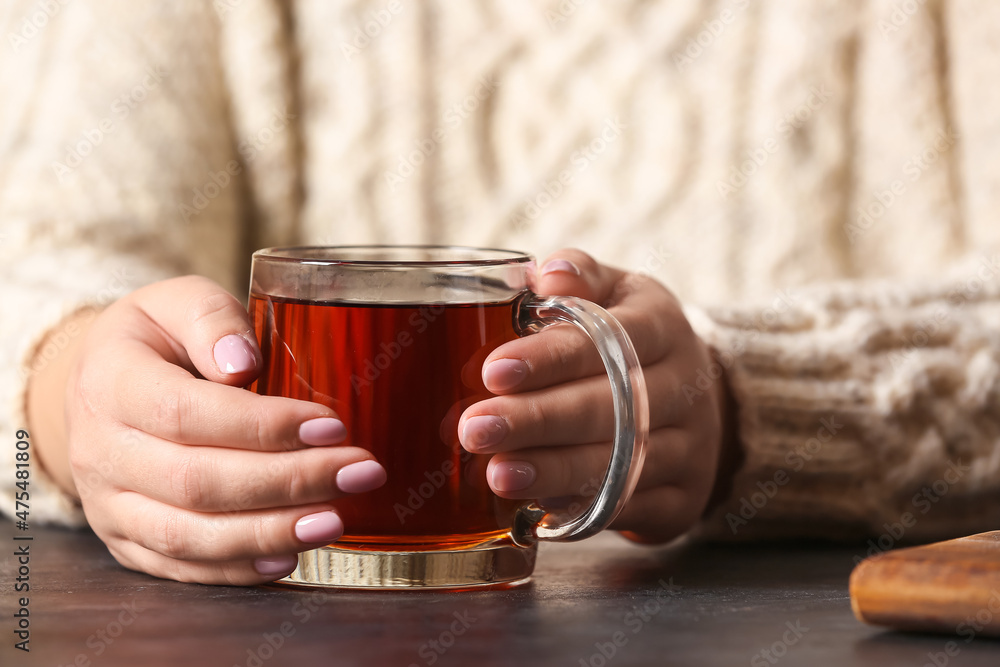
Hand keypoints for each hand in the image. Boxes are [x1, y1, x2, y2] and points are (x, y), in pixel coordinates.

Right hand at [47, 276, 385, 583]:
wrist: (101, 385)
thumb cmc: (157, 337)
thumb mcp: (178, 301)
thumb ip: (211, 319)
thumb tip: (242, 363)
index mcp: (111, 382)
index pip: (186, 413)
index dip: (264, 426)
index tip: (333, 426)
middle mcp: (100, 450)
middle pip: (196, 482)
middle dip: (289, 482)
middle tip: (360, 473)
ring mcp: (108, 504)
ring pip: (187, 535)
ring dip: (269, 532)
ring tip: (335, 521)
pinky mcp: (127, 540)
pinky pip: (179, 567)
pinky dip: (237, 568)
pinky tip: (290, 555)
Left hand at [459, 249, 733, 542]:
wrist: (702, 402)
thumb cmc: (629, 339)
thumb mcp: (614, 294)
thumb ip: (577, 278)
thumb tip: (546, 275)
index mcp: (665, 325)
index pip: (611, 339)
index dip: (551, 358)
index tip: (493, 371)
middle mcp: (687, 387)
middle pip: (612, 408)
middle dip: (539, 420)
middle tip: (475, 429)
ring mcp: (691, 448)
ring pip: (621, 465)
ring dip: (555, 472)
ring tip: (498, 474)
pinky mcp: (682, 501)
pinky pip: (630, 510)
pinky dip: (583, 511)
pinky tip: (536, 509)